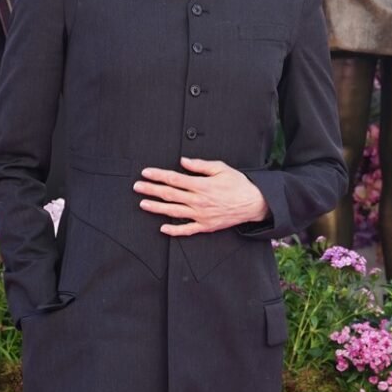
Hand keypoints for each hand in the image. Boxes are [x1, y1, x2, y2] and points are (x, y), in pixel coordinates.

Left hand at [134, 156, 268, 233]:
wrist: (254, 203)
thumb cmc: (238, 184)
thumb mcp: (221, 168)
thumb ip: (200, 165)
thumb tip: (183, 161)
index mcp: (202, 185)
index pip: (174, 179)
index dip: (158, 175)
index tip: (146, 172)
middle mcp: (199, 201)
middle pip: (170, 194)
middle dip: (151, 190)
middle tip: (137, 187)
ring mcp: (201, 215)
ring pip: (174, 211)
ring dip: (157, 208)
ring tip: (143, 204)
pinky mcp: (205, 226)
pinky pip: (187, 230)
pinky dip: (174, 230)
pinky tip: (162, 228)